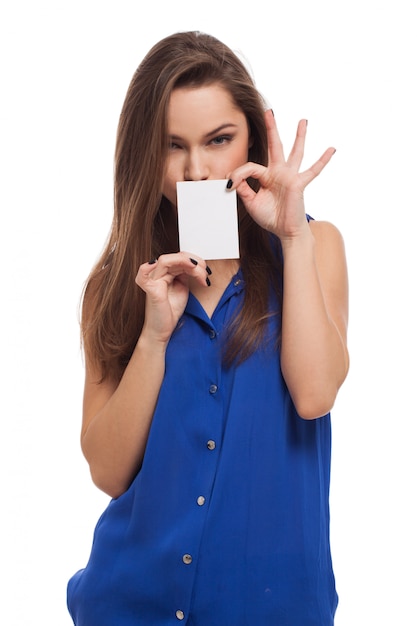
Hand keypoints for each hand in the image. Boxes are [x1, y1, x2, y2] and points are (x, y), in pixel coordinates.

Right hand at [135, 252, 209, 342]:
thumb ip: (185, 274)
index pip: (179, 258)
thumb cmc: (170, 311)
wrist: (162, 330)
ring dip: (187, 263)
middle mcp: (156, 274)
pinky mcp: (150, 289)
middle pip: (175, 257)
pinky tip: (161, 268)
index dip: (195, 261)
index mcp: (164, 273)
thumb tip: (195, 264)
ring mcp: (152, 281)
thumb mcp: (182, 287)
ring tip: (200, 275)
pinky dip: (148, 267)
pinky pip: (143, 273)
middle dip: (195, 263)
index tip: (207, 271)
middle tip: (206, 273)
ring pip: (165, 260)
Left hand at [227, 110, 334, 240]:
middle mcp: (279, 173)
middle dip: (272, 128)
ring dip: (299, 136)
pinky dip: (323, 160)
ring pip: (296, 152)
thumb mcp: (251, 203)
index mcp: (266, 177)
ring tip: (303, 121)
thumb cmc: (271, 217)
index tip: (230, 184)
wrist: (286, 232)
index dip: (238, 174)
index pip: (251, 167)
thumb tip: (232, 179)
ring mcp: (290, 177)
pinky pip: (313, 170)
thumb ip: (243, 189)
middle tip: (269, 111)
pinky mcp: (299, 183)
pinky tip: (332, 149)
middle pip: (275, 146)